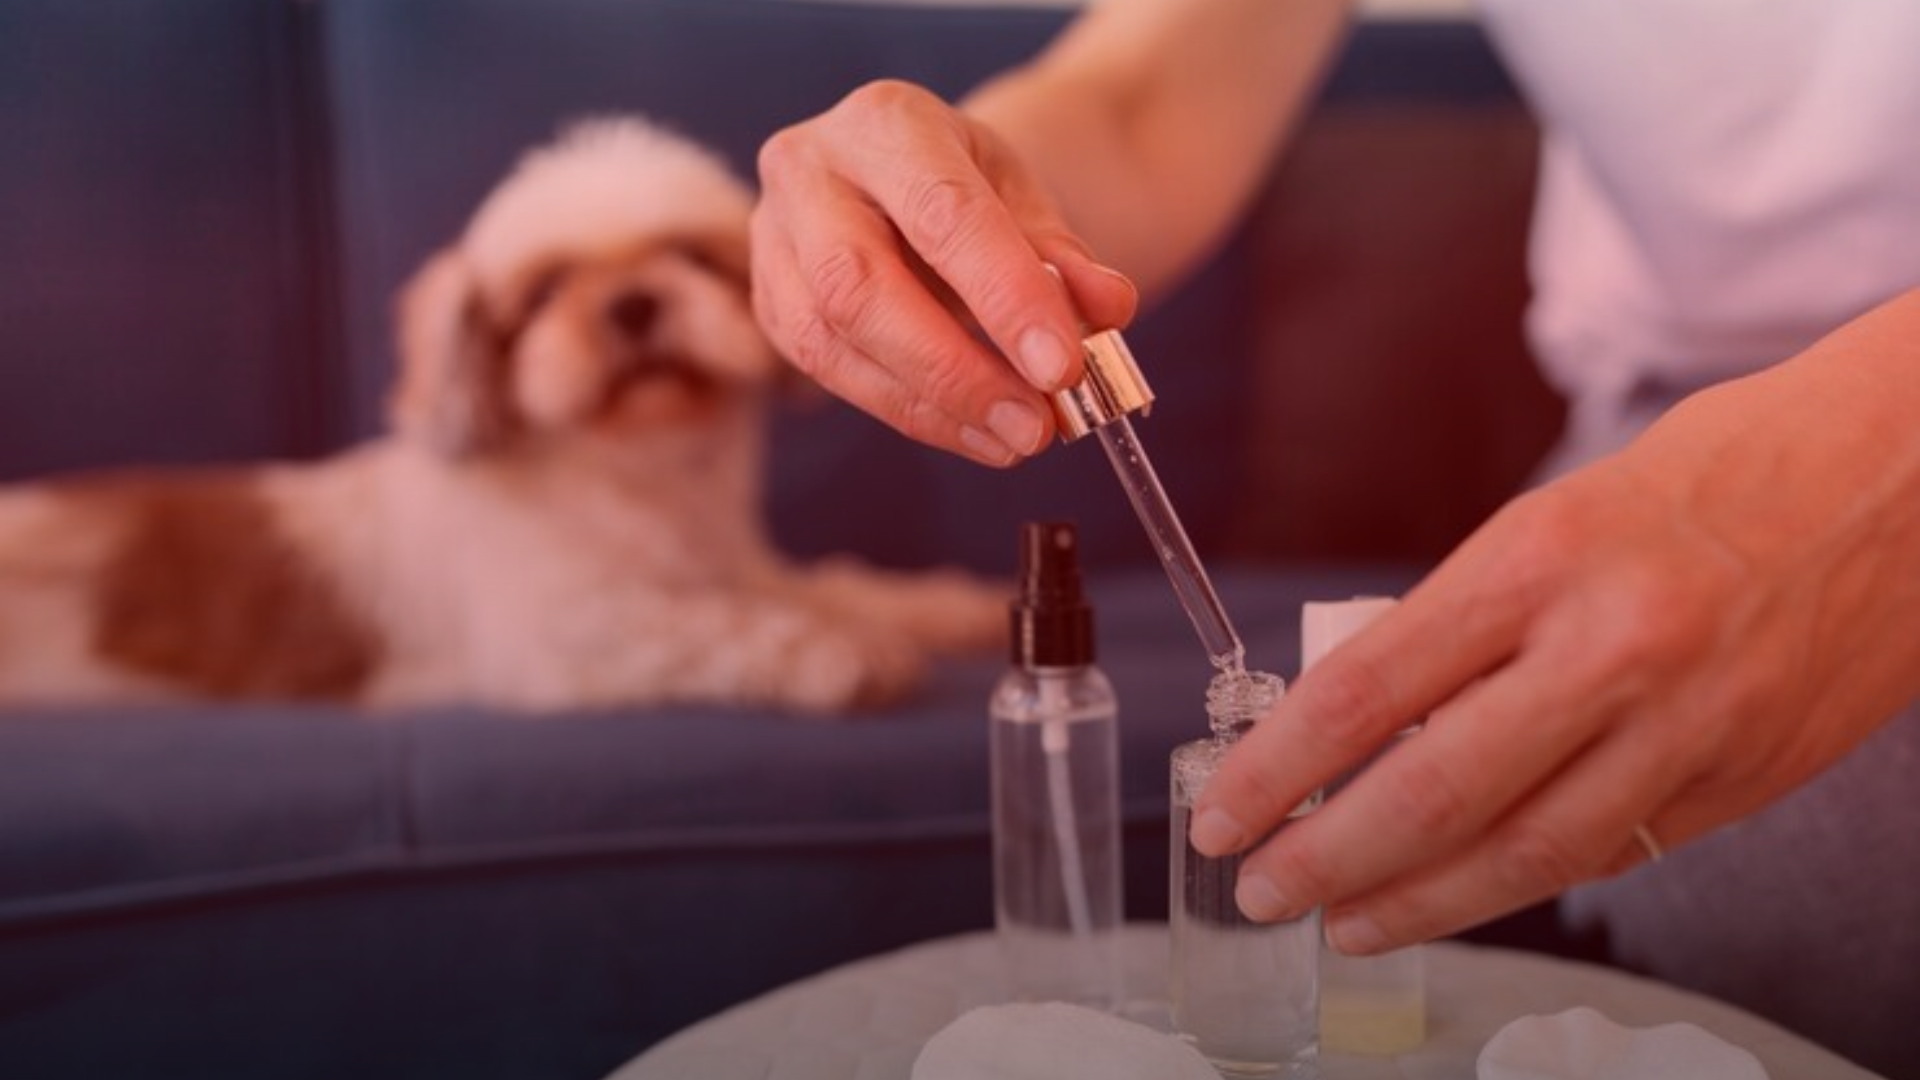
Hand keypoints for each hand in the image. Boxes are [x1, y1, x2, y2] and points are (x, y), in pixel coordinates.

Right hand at [751, 79, 1136, 466]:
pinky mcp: (769, 303)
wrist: (902, 176)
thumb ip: (1063, 255)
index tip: (1063, 368)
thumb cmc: (964, 186)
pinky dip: (908, 412)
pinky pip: (827, 373)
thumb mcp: (1024, 198)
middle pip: (861, 285)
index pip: (944, 214)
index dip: (1005, 298)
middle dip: (954, 369)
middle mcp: (808, 171)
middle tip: (1034, 426)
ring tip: (1014, 438)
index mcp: (885, 123)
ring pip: (832, 340)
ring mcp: (773, 239)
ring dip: (931, 406)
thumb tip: (1108, 309)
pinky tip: (972, 432)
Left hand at [1187, 300, 1919, 952]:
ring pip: (1525, 852)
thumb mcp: (1560, 514)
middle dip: (1326, 858)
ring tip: (1348, 923)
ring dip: (1420, 902)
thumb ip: (1471, 619)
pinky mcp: (1744, 777)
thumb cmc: (1714, 473)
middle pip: (1432, 791)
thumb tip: (1365, 719)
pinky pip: (1611, 853)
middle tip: (1259, 891)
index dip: (1277, 770)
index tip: (1221, 812)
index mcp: (1538, 558)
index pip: (1367, 690)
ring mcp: (1687, 724)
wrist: (1903, 475)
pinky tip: (1464, 897)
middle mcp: (1609, 647)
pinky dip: (1523, 883)